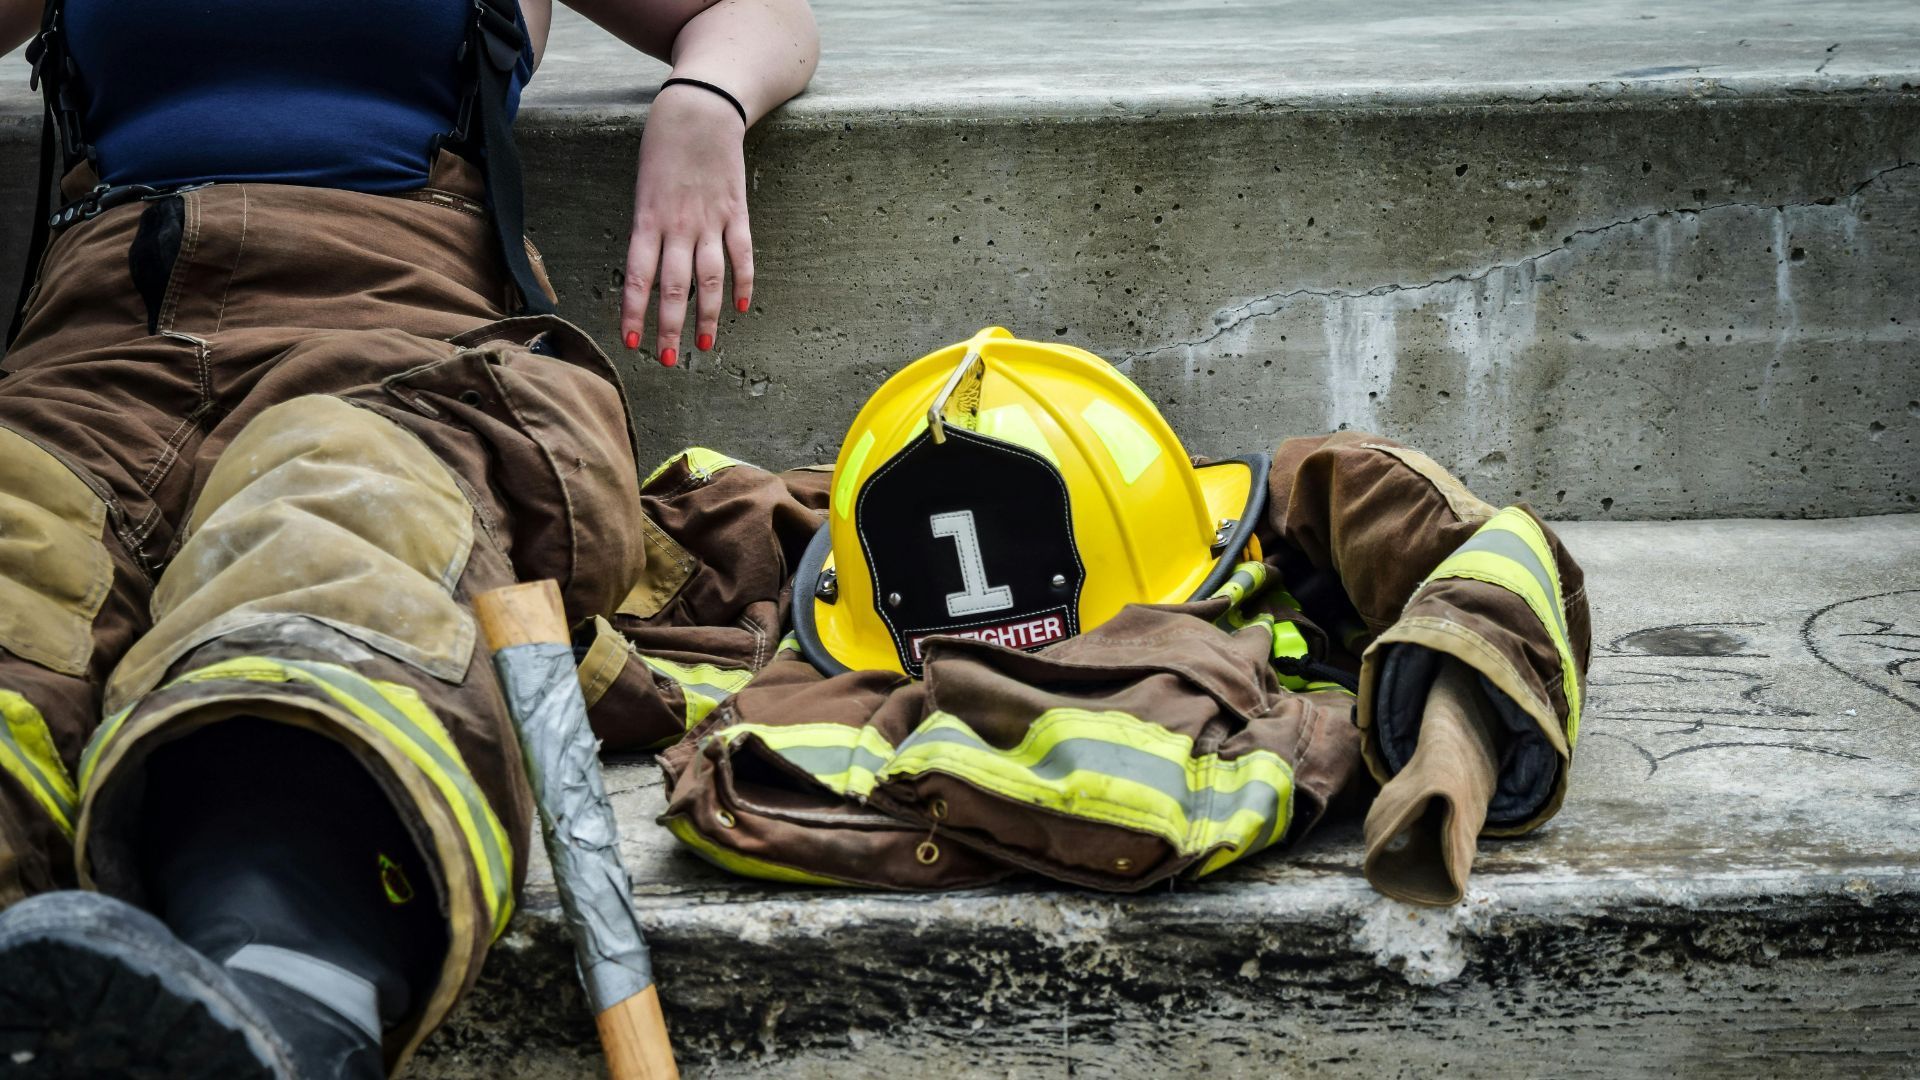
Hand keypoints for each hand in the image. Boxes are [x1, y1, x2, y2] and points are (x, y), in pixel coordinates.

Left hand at [620, 82, 751, 366]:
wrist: (700, 109)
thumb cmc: (663, 146)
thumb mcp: (642, 187)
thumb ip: (647, 229)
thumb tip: (648, 271)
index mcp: (648, 219)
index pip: (638, 277)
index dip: (635, 312)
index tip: (632, 342)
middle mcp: (679, 225)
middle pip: (675, 287)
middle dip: (670, 327)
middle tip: (669, 360)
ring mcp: (711, 220)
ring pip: (709, 278)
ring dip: (706, 316)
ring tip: (703, 346)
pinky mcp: (737, 212)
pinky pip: (742, 255)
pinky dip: (743, 282)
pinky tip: (740, 307)